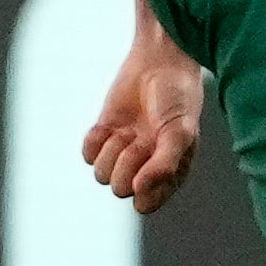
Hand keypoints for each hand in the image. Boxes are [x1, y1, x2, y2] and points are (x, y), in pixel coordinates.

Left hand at [81, 20, 208, 209]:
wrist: (159, 62)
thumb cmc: (177, 98)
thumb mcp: (179, 133)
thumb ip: (164, 166)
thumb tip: (138, 192)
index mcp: (169, 173)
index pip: (146, 203)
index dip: (143, 188)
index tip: (149, 165)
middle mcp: (145, 167)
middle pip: (120, 189)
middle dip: (127, 164)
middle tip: (140, 140)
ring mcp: (123, 152)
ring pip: (100, 175)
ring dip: (111, 151)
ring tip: (127, 131)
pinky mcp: (104, 135)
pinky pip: (86, 154)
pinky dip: (95, 140)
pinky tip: (109, 126)